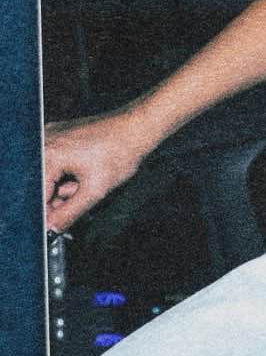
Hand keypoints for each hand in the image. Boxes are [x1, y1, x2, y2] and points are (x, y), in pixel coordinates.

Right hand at [45, 109, 151, 231]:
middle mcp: (44, 141)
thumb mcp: (95, 190)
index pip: (38, 195)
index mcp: (48, 154)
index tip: (58, 222)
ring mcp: (51, 135)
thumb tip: (53, 227)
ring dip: (67, 184)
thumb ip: (70, 213)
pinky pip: (55, 161)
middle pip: (42, 184)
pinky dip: (69, 171)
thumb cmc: (121, 152)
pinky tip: (87, 169)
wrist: (137, 128)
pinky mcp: (59, 134)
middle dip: (62, 195)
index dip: (50, 211)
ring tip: (90, 178)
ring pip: (50, 174)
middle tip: (82, 193)